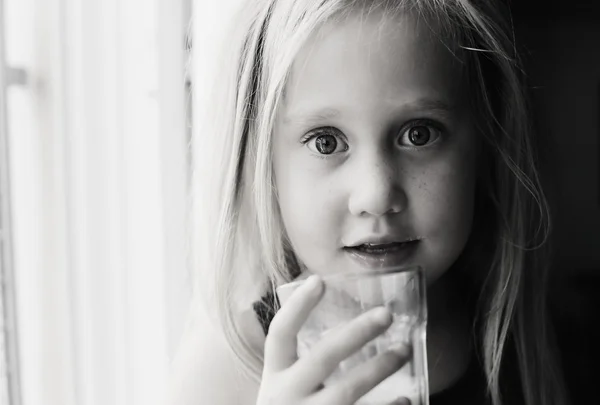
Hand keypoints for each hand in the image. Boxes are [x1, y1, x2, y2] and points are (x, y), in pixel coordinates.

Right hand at [256, 275, 410, 404]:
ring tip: (403, 349)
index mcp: (275, 376)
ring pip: (347, 390)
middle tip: (386, 314)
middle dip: (356, 333)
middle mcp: (287, 395)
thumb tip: (342, 321)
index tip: (319, 280)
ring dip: (379, 368)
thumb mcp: (284, 387)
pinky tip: (406, 399)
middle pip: (322, 357)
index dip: (298, 307)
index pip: (280, 335)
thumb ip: (302, 362)